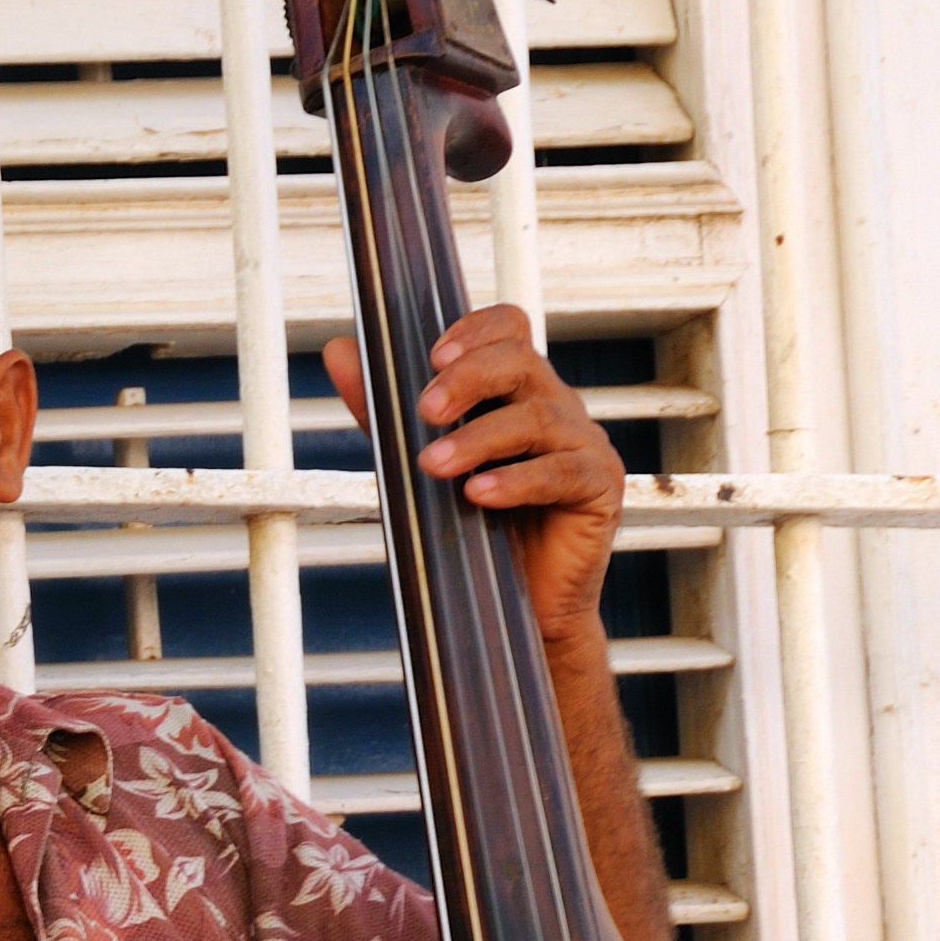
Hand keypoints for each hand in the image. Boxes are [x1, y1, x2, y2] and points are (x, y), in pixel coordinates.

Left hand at [322, 306, 626, 651]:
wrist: (513, 611)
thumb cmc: (473, 531)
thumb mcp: (418, 461)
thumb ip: (384, 411)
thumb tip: (338, 352)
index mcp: (518, 392)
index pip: (510, 329)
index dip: (476, 330)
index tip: (432, 355)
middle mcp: (556, 408)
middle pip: (522, 363)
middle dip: (468, 379)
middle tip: (424, 411)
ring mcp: (583, 446)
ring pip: (536, 418)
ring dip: (478, 439)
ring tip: (434, 466)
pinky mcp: (600, 488)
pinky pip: (561, 472)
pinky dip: (516, 481)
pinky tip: (479, 495)